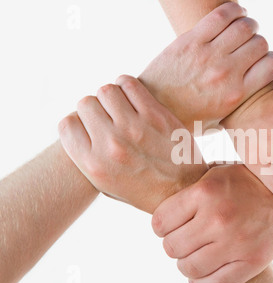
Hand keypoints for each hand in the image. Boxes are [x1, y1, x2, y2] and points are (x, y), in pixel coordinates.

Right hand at [58, 75, 207, 212]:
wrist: (185, 190)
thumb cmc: (144, 188)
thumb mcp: (107, 184)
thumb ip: (87, 156)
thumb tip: (76, 122)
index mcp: (94, 165)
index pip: (67, 124)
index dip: (79, 122)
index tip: (92, 126)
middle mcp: (111, 145)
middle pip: (85, 103)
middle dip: (96, 108)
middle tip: (111, 117)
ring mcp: (134, 128)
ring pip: (106, 90)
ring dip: (112, 95)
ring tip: (123, 107)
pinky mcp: (157, 116)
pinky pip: (130, 84)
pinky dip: (128, 86)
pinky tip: (134, 97)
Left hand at [139, 2, 272, 131]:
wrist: (151, 107)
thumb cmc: (185, 118)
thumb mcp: (217, 122)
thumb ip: (237, 108)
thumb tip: (253, 99)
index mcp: (235, 95)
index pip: (272, 65)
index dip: (270, 59)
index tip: (261, 61)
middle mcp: (225, 73)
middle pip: (260, 43)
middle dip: (259, 42)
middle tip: (249, 45)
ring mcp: (208, 55)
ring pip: (244, 26)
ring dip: (248, 25)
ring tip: (243, 29)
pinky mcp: (191, 40)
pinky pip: (221, 15)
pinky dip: (233, 10)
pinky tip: (234, 15)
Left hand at [152, 164, 272, 282]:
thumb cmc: (247, 181)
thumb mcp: (215, 174)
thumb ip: (188, 195)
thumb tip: (161, 219)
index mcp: (205, 192)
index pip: (160, 222)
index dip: (161, 227)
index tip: (169, 227)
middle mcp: (217, 218)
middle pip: (172, 247)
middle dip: (174, 245)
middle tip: (185, 240)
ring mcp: (235, 242)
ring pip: (189, 268)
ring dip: (186, 265)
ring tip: (195, 256)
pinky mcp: (252, 261)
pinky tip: (203, 276)